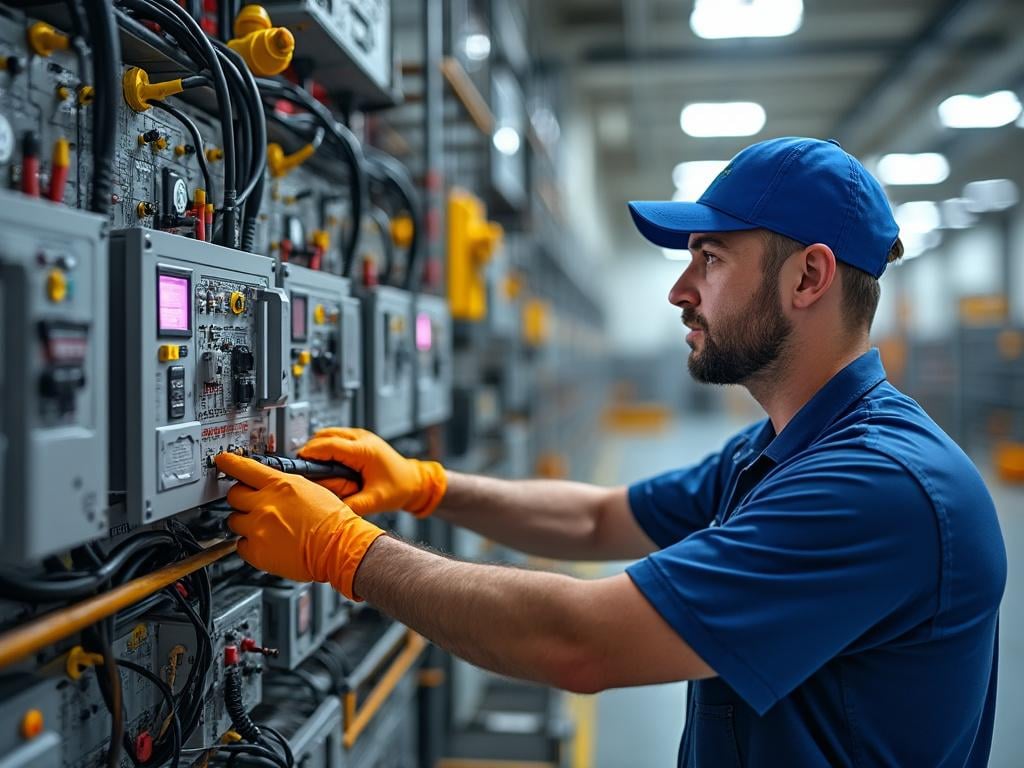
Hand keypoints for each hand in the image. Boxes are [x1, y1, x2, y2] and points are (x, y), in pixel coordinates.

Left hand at [216, 452, 385, 599]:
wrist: (340, 547)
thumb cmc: (332, 521)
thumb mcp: (310, 489)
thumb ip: (284, 486)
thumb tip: (268, 485)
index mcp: (280, 485)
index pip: (244, 468)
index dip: (230, 463)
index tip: (222, 461)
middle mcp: (265, 504)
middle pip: (234, 495)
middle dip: (242, 499)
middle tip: (254, 505)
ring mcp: (258, 528)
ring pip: (233, 520)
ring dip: (246, 523)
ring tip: (266, 527)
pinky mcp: (257, 551)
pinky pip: (240, 545)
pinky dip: (250, 545)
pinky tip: (267, 543)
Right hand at [298, 428, 446, 517]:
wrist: (414, 481)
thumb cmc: (399, 488)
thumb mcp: (374, 501)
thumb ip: (351, 506)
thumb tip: (329, 508)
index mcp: (364, 450)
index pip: (329, 445)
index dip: (311, 452)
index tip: (298, 462)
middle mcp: (362, 438)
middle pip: (325, 435)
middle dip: (310, 449)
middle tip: (301, 467)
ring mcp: (361, 436)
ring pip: (329, 432)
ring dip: (317, 446)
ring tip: (310, 465)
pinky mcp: (360, 439)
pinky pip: (336, 436)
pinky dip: (326, 445)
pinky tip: (323, 461)